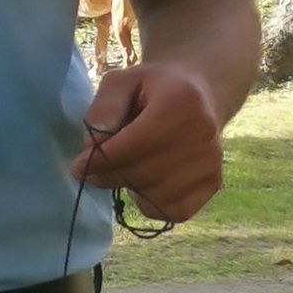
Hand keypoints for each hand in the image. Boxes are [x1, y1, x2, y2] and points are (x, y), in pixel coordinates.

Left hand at [72, 62, 224, 220]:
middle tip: (94, 170)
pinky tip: (147, 182)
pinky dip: (152, 203)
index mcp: (180, 103)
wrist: (198, 94)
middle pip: (143, 174)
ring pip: (156, 196)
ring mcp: (213, 162)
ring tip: (129, 167)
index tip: (78, 166)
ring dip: (131, 188)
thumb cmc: (153, 89)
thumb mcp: (121, 82)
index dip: (100, 160)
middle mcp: (204, 134)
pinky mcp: (214, 183)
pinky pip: (172, 211)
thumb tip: (93, 146)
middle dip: (110, 176)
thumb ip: (104, 108)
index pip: (134, 145)